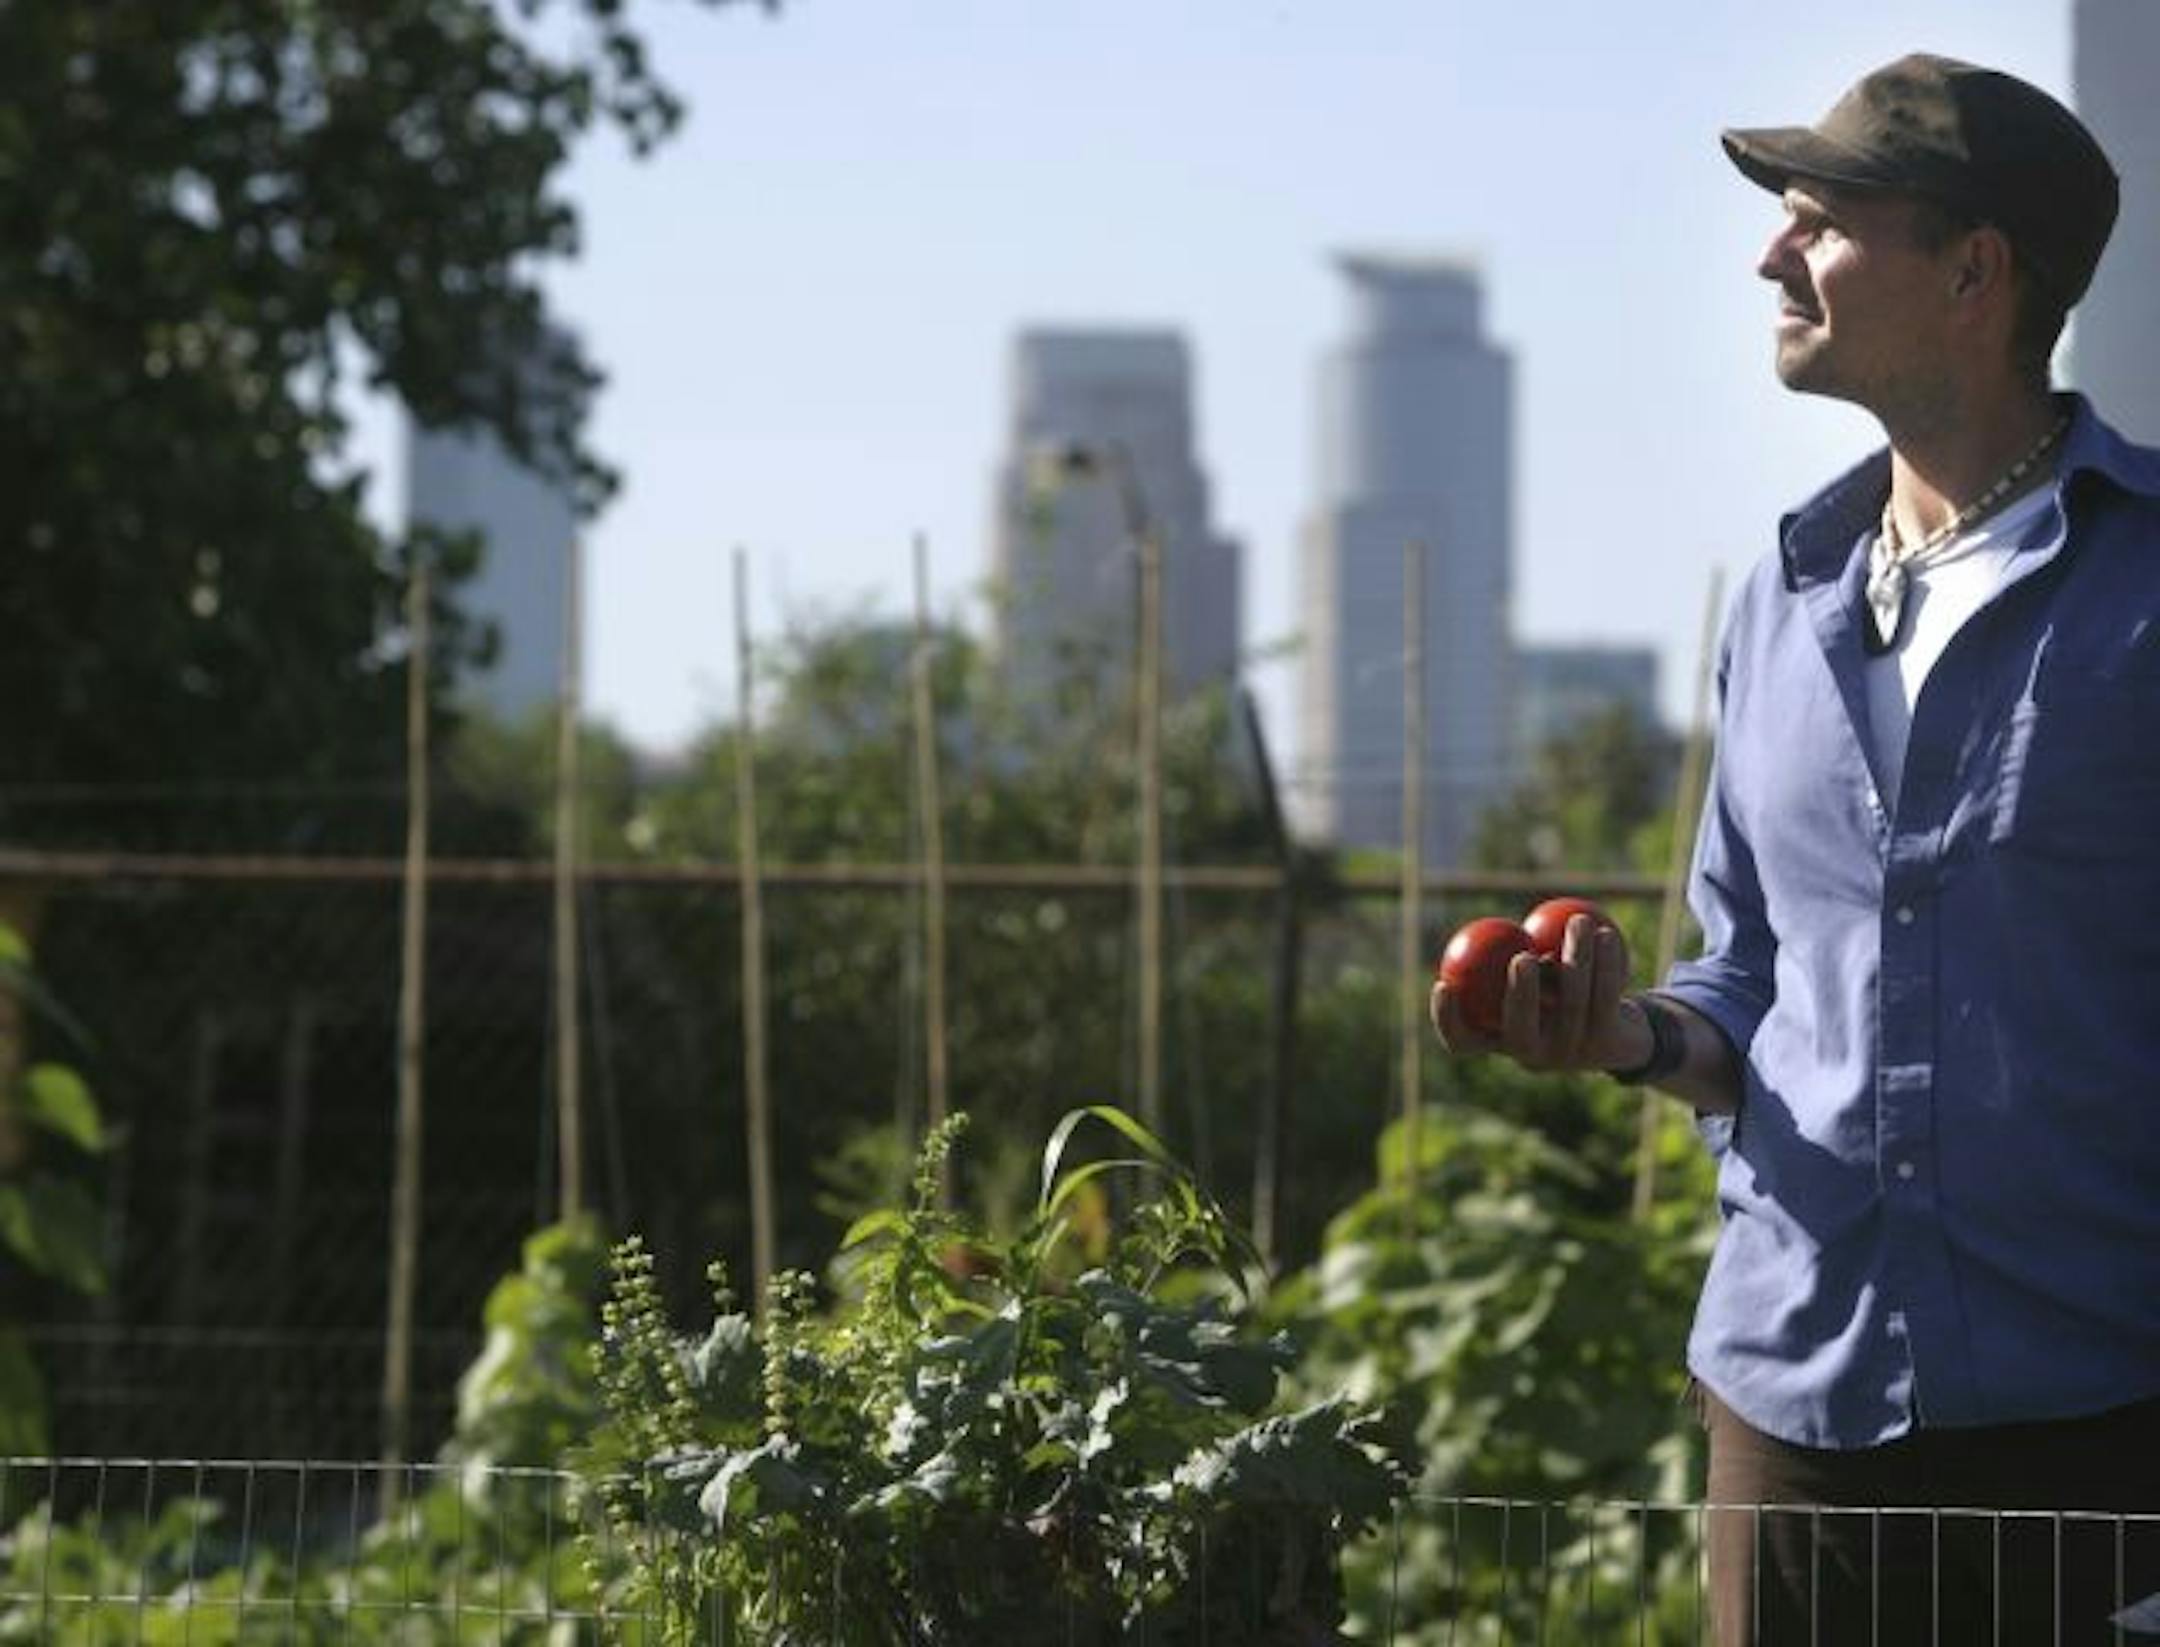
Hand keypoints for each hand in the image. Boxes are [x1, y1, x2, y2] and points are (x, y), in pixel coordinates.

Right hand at [1429, 913, 1644, 1072]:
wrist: (1619, 1033)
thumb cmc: (1556, 992)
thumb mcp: (1529, 976)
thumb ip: (1505, 957)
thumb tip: (1484, 930)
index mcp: (1502, 1042)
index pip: (1463, 1041)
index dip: (1447, 1020)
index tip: (1443, 983)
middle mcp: (1533, 1056)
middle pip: (1521, 1030)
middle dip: (1521, 995)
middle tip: (1523, 957)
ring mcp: (1570, 1054)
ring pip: (1573, 1005)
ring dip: (1577, 957)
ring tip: (1577, 921)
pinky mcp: (1606, 1044)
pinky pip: (1605, 998)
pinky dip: (1605, 963)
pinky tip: (1606, 934)